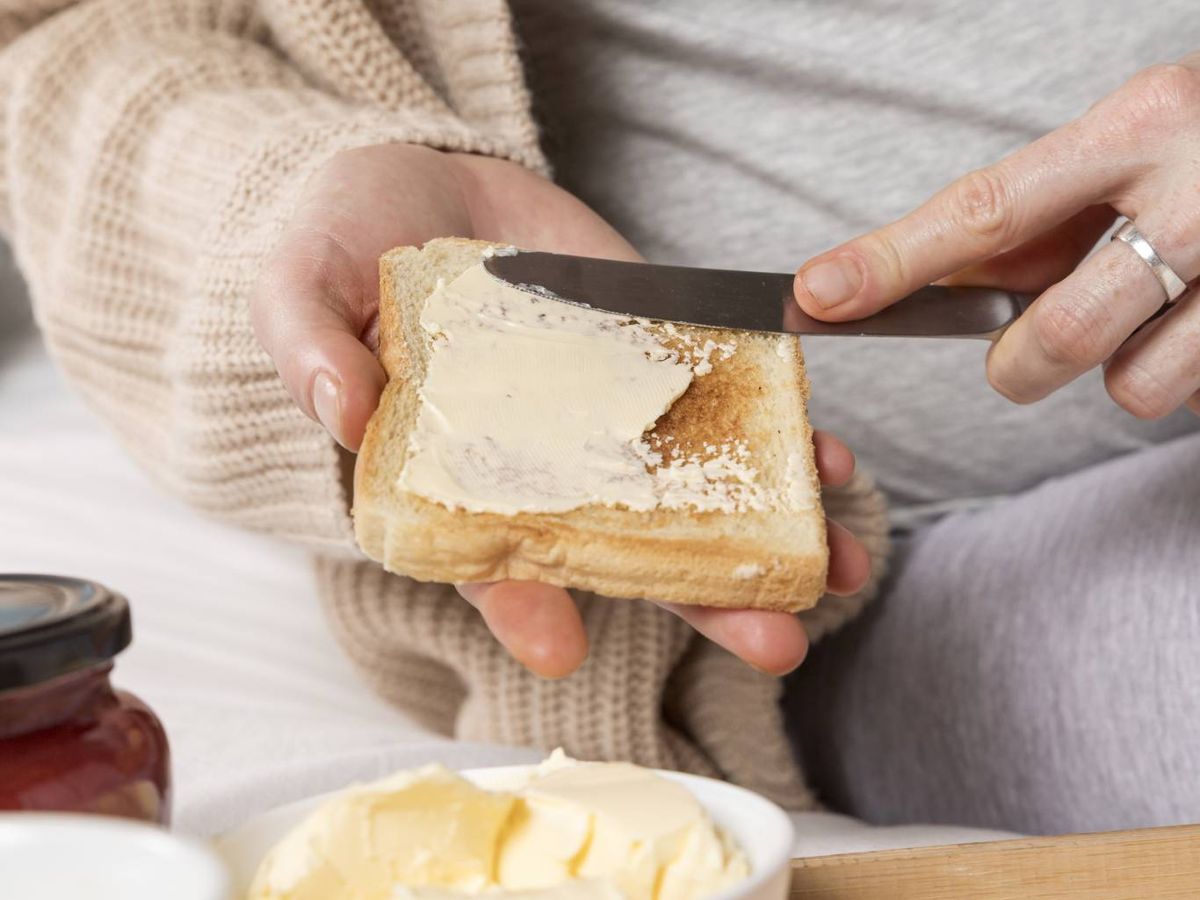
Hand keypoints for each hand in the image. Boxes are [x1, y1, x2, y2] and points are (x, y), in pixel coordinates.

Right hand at [254, 144, 869, 677]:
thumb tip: (343, 412)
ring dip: (769, 533)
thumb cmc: (341, 244)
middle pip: (625, 548)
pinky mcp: (652, 351)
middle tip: (777, 644)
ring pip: (692, 490)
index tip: (561, 647)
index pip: (488, 555)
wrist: (419, 176)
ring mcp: (603, 411)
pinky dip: (776, 435)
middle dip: (702, 599)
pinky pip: (718, 402)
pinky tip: (828, 457)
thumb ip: (309, 347)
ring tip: (838, 565)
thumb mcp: (298, 285)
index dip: (521, 601)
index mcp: (451, 475)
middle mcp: (540, 462)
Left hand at [793, 57, 1199, 417]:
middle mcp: (1199, 195)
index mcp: (1142, 125)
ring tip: (1157, 314)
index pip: (985, 208)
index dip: (893, 260)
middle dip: (1019, 365)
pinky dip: (1186, 373)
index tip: (818, 293)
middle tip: (1026, 351)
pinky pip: (1196, 396)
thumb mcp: (1130, 141)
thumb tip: (938, 284)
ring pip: (1132, 388)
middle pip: (1054, 335)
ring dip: (1121, 371)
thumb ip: (1042, 216)